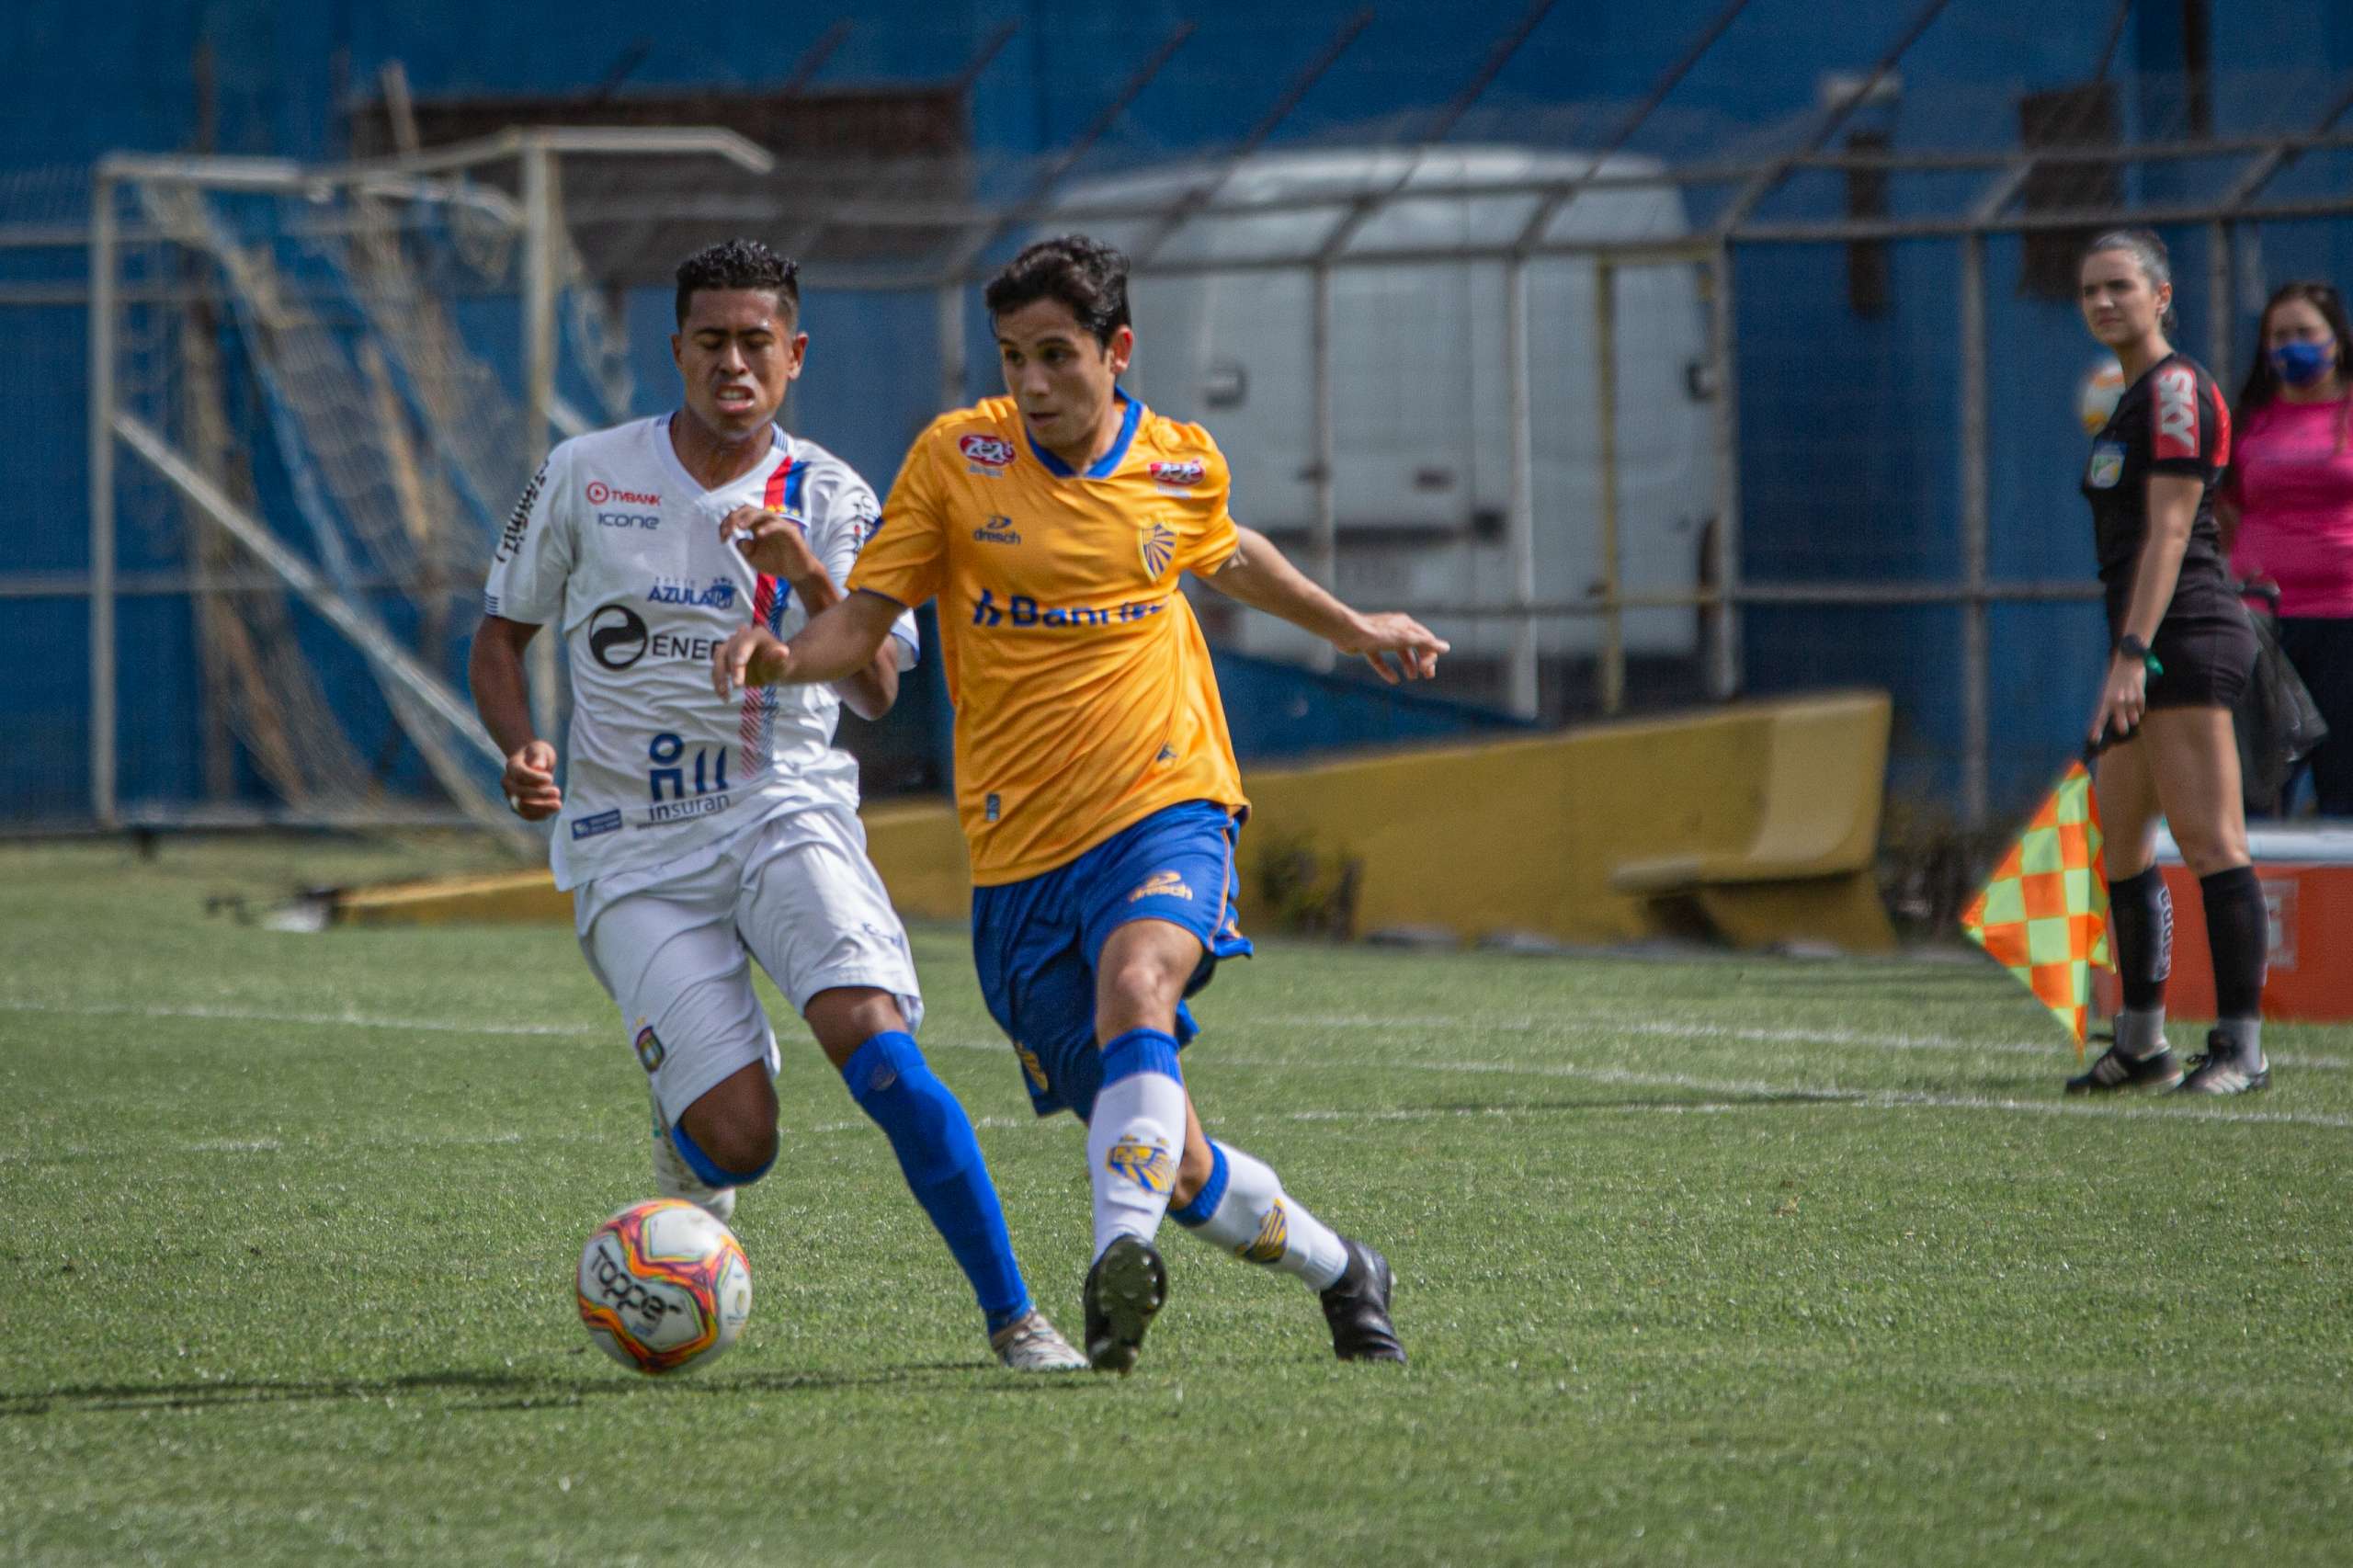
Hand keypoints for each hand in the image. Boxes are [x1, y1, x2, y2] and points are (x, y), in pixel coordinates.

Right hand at [501, 740, 561, 820]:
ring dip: (542, 807)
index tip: (550, 778)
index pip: (520, 775)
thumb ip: (539, 756)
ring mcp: (512, 796)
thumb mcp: (540, 749)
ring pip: (522, 808)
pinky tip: (553, 809)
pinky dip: (541, 815)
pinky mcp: (519, 807)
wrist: (532, 762)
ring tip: (558, 803)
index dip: (536, 779)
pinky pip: (527, 816)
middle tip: (557, 791)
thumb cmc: (538, 755)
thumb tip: (538, 767)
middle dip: (541, 794)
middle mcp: (508, 783)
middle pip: (520, 793)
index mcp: (512, 766)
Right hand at [714, 624, 790, 697]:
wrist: (772, 669)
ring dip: (719, 676)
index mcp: (756, 634)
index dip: (742, 651)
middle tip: (738, 685)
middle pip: (731, 650)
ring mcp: (729, 647)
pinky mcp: (723, 660)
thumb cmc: (779, 665)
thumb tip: (782, 652)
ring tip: (725, 693)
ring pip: (718, 658)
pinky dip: (718, 683)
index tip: (739, 663)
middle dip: (733, 668)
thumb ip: (780, 658)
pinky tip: (724, 697)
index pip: (746, 641)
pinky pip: (716, 670)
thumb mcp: (782, 663)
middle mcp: (740, 637)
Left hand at [720, 504, 823, 583]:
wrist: (796, 572)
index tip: (722, 539)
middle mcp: (766, 521)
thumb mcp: (754, 558)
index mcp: (756, 526)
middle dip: (735, 518)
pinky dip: (768, 528)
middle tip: (727, 531)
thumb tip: (738, 540)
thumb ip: (745, 549)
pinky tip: (759, 535)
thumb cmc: (775, 563)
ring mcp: (779, 524)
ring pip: (762, 513)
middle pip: (748, 510)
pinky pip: (778, 525)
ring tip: (739, 527)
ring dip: (749, 518)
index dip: (727, 524)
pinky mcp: (790, 531)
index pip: (739, 517)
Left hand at [1333, 612, 1449, 683]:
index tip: (1427, 670)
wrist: (1347, 631)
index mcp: (1406, 624)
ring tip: (1411, 677)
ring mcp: (1381, 638)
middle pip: (1414, 646)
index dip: (1430, 655)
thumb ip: (1426, 643)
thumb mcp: (1405, 639)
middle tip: (1428, 675)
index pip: (1425, 640)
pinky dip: (1387, 669)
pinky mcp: (1369, 646)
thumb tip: (1446, 647)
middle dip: (1422, 660)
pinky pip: (1380, 659)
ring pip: (1399, 652)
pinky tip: (1393, 680)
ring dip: (1407, 664)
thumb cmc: (1377, 633)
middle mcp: (1395, 629)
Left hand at [2089, 655, 2147, 747]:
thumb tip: (2098, 714)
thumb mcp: (2101, 686)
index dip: (2096, 730)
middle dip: (2120, 728)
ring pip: (2133, 720)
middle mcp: (2117, 701)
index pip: (2098, 718)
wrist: (2128, 659)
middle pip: (2121, 726)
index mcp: (2104, 698)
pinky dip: (2137, 708)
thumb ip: (2101, 701)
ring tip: (2127, 711)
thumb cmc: (2111, 673)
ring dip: (2130, 718)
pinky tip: (2133, 701)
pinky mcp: (2141, 696)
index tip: (2094, 740)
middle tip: (2119, 727)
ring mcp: (2130, 699)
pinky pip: (2141, 709)